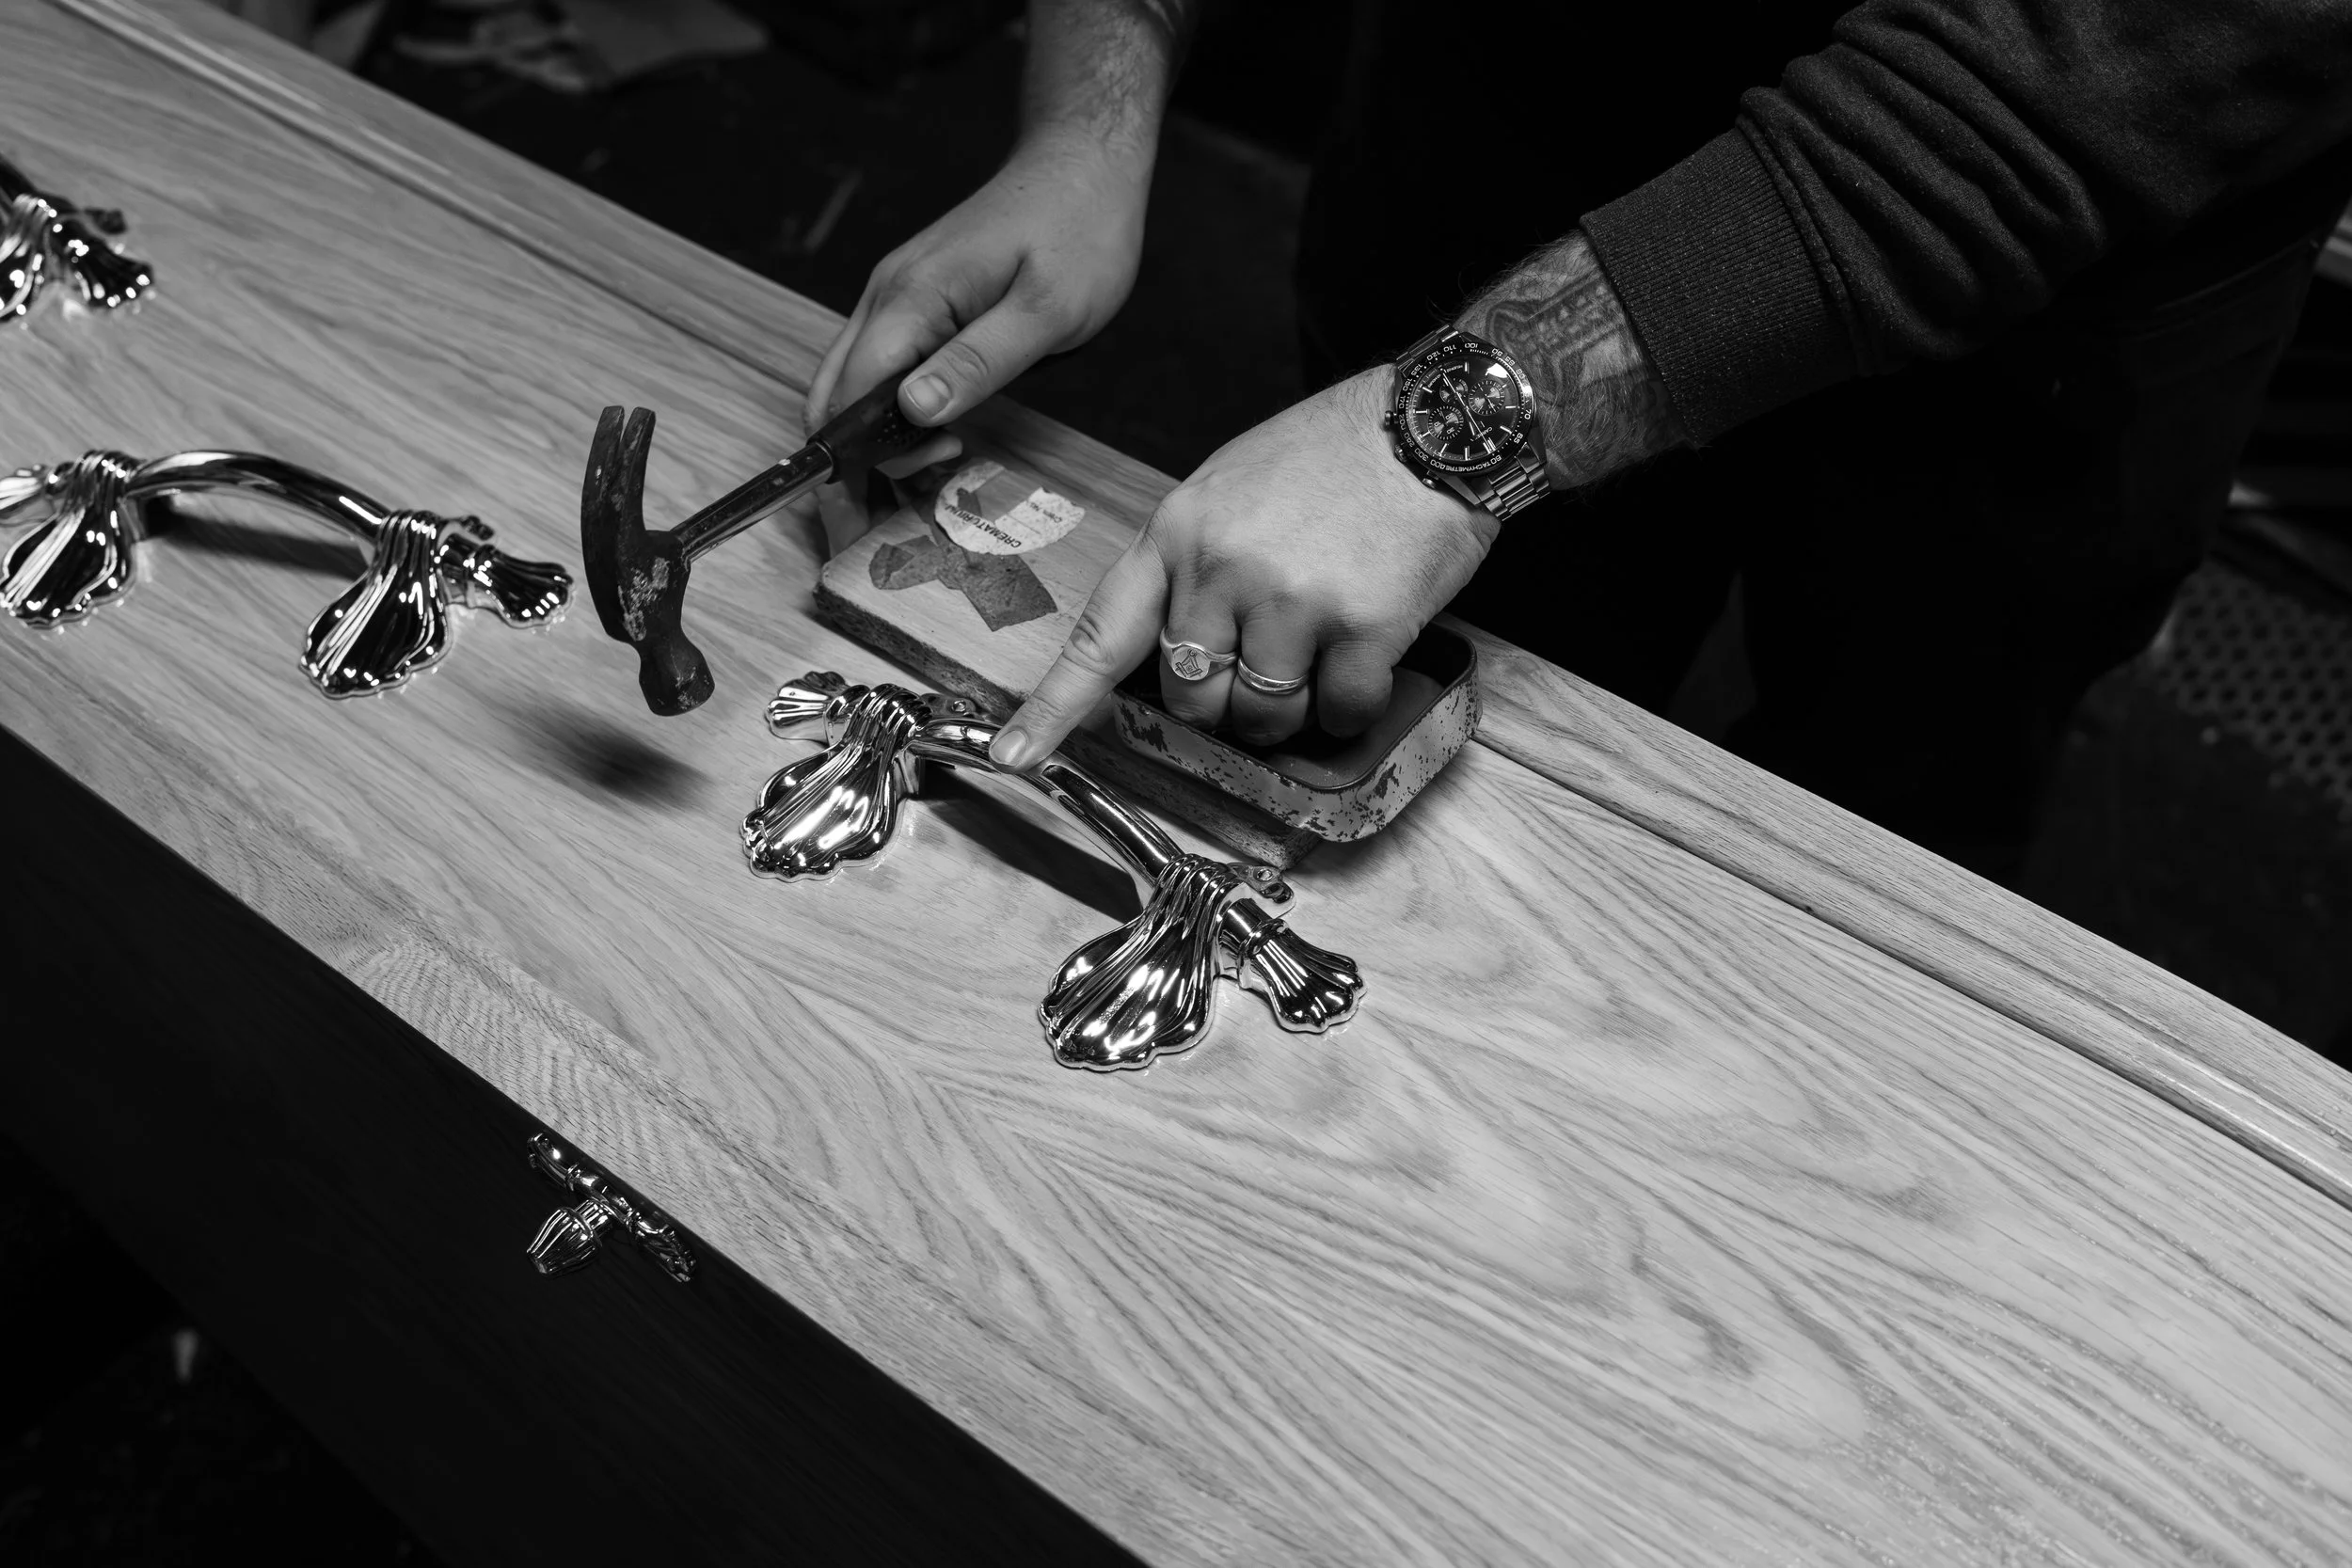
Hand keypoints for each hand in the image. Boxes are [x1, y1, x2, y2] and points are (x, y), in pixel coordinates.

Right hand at [804, 128, 1150, 503]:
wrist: (1082, 166)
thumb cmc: (1078, 232)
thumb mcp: (1044, 312)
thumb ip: (978, 363)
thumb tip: (913, 411)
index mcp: (911, 299)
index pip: (850, 394)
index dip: (865, 453)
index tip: (913, 481)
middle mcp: (887, 295)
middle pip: (832, 392)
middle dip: (856, 454)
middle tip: (922, 484)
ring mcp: (896, 294)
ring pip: (852, 381)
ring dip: (877, 433)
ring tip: (941, 457)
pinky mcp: (916, 299)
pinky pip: (881, 363)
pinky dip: (893, 406)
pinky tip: (938, 425)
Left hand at [989, 368, 1497, 768]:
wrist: (1436, 422)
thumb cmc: (1333, 455)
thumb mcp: (1229, 485)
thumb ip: (1193, 563)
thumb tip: (1182, 649)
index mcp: (1179, 534)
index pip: (1103, 634)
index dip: (1054, 706)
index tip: (1013, 755)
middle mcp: (1222, 570)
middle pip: (1189, 696)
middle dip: (1220, 701)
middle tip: (1263, 662)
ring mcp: (1290, 602)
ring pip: (1260, 719)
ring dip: (1287, 712)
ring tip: (1319, 650)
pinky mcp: (1360, 629)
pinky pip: (1336, 713)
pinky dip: (1349, 704)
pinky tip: (1365, 653)